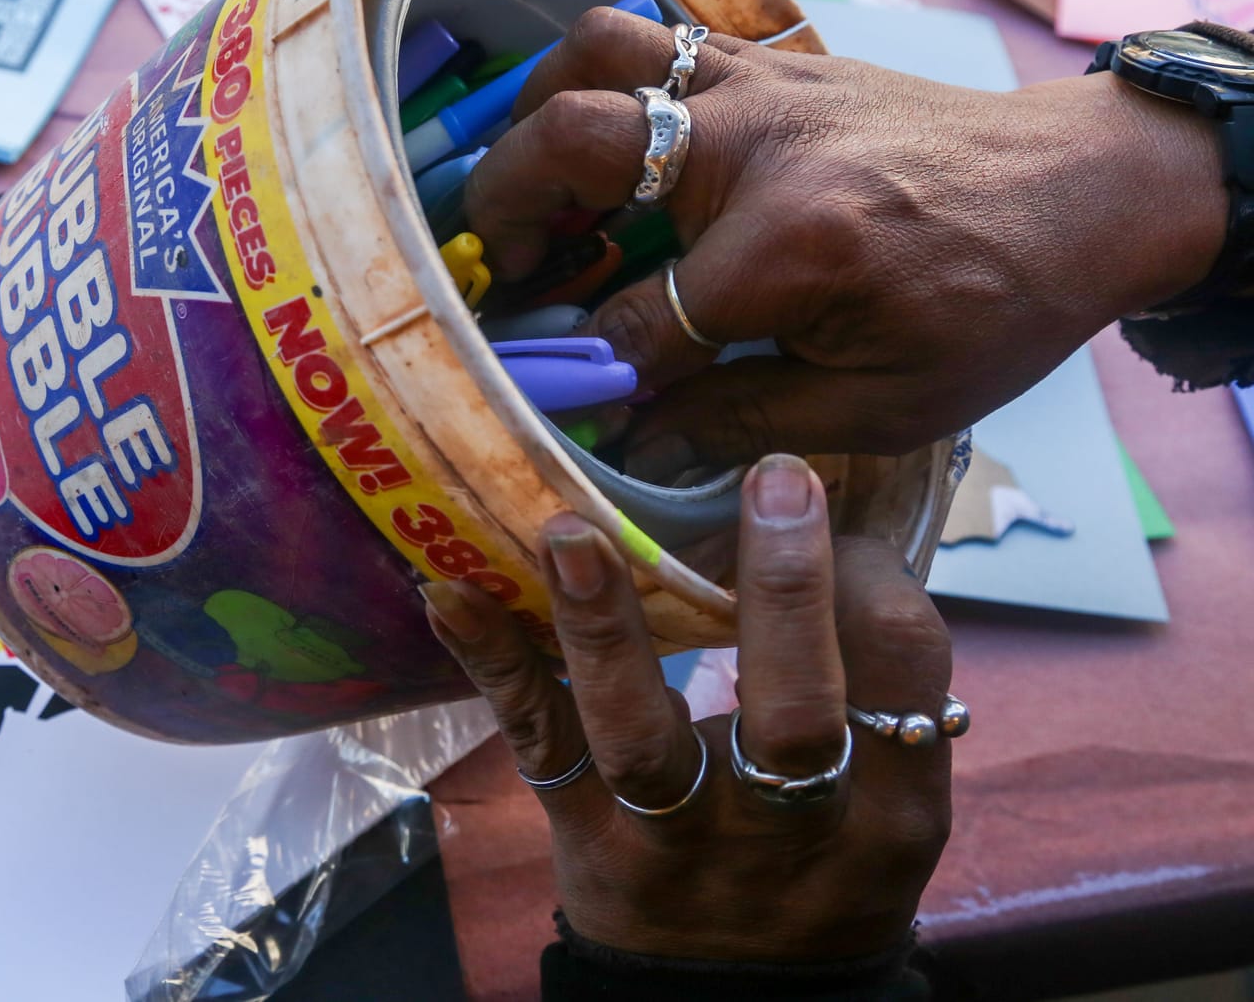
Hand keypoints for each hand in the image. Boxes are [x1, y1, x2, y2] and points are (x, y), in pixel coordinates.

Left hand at [421, 455, 951, 962]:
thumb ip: (868, 689)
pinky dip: (494, 664)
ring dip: (604, 628)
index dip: (871, 575)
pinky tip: (450, 591)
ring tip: (570, 532)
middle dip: (784, 594)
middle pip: (793, 713)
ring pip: (641, 737)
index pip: (900, 674)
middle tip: (773, 482)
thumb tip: (835, 519)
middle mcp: (785, 830)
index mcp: (885, 808)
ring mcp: (674, 840)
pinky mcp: (584, 837)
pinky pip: (537, 745)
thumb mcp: (882, 805)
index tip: (828, 508)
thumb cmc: (816, 868)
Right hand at [463, 7, 1227, 476]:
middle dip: (507, 214)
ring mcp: (758, 83)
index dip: (582, 375)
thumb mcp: (891, 404)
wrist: (1086, 187)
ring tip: (536, 182)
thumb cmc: (998, 304)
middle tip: (502, 271)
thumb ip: (748, 421)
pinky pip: (652, 34)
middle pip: (572, 143)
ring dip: (537, 114)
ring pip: (595, 51)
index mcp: (791, 248)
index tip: (556, 403)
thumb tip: (635, 441)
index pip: (633, 322)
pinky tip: (605, 143)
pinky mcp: (770, 57)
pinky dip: (601, 79)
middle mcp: (755, 146)